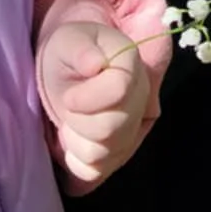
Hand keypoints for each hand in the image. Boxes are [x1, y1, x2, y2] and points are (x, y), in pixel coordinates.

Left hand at [38, 21, 151, 187]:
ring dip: (77, 138)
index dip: (90, 98)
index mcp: (131, 63)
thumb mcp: (69, 40)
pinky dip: (76, 159)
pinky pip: (95, 170)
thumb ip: (82, 48)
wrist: (68, 69)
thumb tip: (95, 63)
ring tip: (71, 118)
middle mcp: (142, 98)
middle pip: (114, 128)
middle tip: (68, 103)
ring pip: (105, 152)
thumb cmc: (69, 51)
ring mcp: (133, 129)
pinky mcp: (117, 154)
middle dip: (80, 119)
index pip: (121, 90)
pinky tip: (74, 138)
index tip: (69, 97)